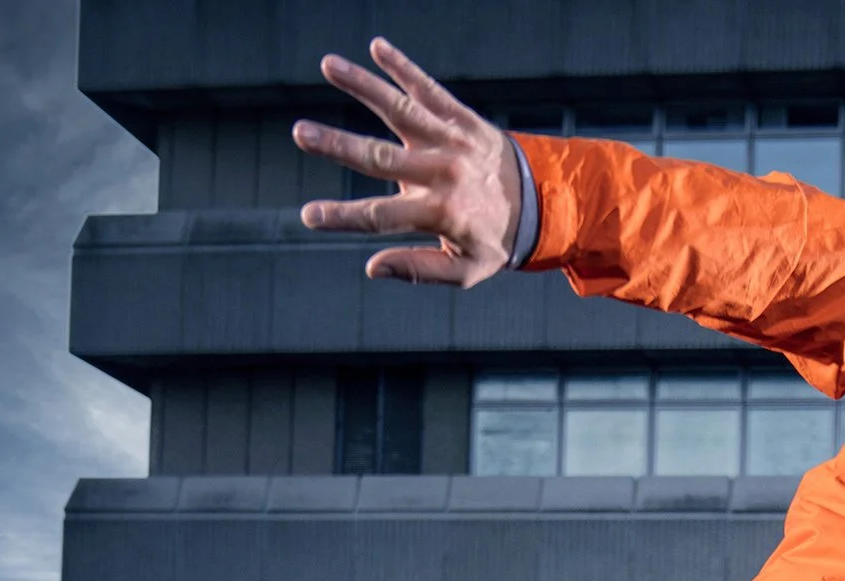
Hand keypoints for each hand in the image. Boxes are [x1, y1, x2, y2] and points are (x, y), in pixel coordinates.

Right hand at [291, 38, 520, 286]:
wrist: (544, 203)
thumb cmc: (494, 240)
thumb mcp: (465, 270)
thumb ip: (418, 269)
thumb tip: (371, 268)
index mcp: (440, 212)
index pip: (380, 217)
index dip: (342, 217)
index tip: (307, 216)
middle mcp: (443, 172)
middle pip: (381, 158)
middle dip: (338, 145)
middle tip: (300, 133)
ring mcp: (452, 140)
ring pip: (400, 109)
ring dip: (363, 86)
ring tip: (329, 65)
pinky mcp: (462, 118)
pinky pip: (428, 88)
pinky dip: (403, 67)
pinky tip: (376, 46)